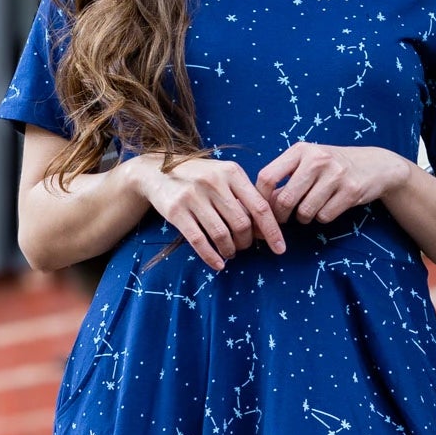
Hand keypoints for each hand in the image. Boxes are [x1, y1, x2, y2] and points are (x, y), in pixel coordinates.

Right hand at [135, 153, 286, 269]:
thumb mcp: (222, 174)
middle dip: (246, 241)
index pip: (260, 206)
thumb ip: (243, 194)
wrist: (155, 171)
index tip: (280, 248)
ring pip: (222, 234)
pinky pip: (199, 241)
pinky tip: (218, 263)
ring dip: (230, 250)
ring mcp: (193, 196)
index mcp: (231, 172)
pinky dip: (212, 256)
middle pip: (242, 223)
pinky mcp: (176, 211)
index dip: (272, 231)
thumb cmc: (197, 176)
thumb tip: (265, 227)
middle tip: (243, 246)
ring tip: (230, 252)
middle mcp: (214, 182)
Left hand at [255, 141, 405, 225]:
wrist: (373, 165)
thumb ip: (284, 179)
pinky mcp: (351, 190)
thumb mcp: (307, 163)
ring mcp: (336, 174)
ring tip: (310, 209)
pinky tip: (328, 206)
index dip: (261, 198)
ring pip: (305, 212)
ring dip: (304, 218)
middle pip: (285, 199)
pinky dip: (322, 218)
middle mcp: (317, 159)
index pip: (267, 176)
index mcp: (300, 150)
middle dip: (281, 216)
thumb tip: (261, 206)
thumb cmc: (331, 166)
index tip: (262, 209)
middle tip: (284, 219)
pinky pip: (324, 216)